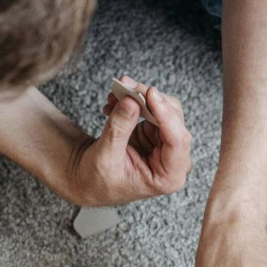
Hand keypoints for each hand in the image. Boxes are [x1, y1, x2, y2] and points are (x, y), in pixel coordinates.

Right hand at [62, 76, 191, 205]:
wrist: (89, 181)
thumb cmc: (99, 180)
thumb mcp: (106, 156)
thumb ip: (120, 128)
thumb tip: (132, 101)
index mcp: (168, 177)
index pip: (178, 141)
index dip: (165, 114)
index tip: (150, 93)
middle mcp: (173, 161)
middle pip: (174, 120)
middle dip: (150, 100)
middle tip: (127, 86)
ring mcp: (166, 145)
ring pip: (164, 110)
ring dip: (140, 97)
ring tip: (116, 94)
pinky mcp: (156, 134)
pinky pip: (152, 110)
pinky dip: (134, 102)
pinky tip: (116, 103)